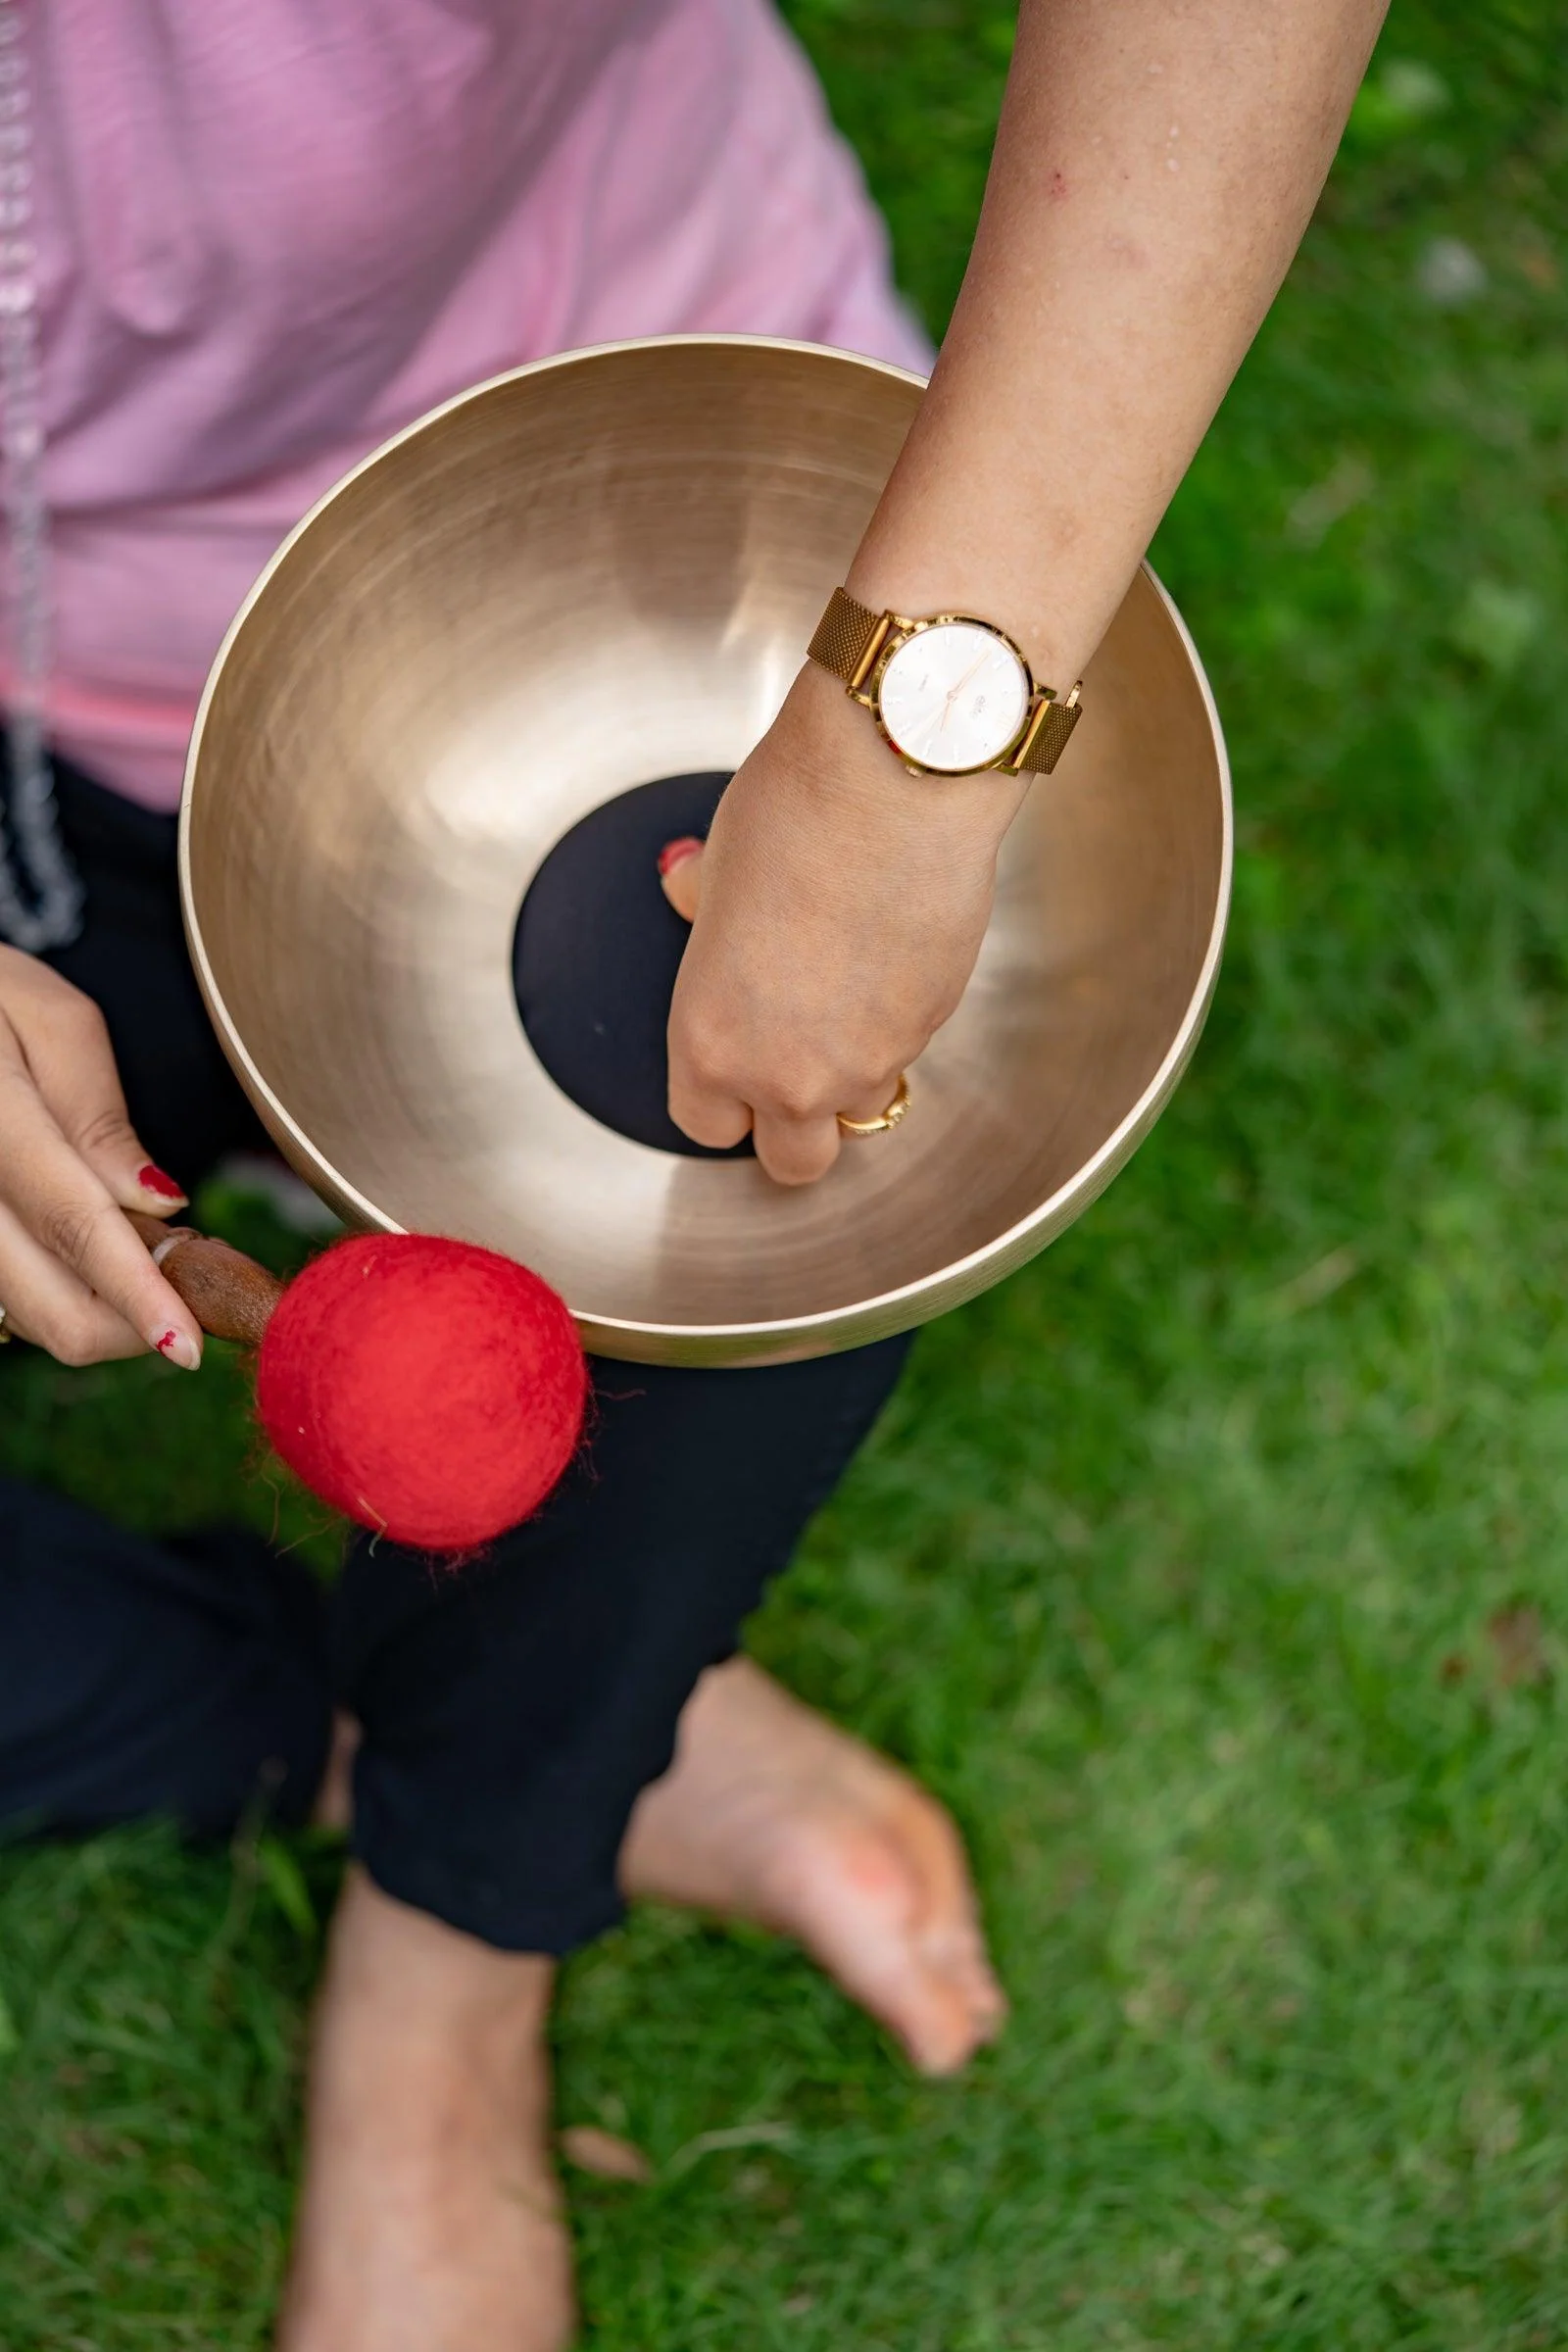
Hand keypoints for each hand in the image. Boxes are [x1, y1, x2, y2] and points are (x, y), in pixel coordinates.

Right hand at [0, 945, 203, 1365]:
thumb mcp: (50, 1019)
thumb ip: (99, 1116)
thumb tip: (158, 1204)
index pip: (71, 1224)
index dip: (137, 1295)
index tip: (190, 1347)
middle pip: (50, 1308)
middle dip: (135, 1322)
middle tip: (191, 1277)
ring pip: (33, 1319)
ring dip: (106, 1308)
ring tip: (142, 1241)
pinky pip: (12, 1300)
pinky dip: (67, 1292)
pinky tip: (96, 1245)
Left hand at [664, 661, 1022, 1183]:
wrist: (896, 781)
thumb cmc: (794, 812)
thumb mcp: (717, 866)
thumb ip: (701, 907)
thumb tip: (685, 889)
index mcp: (712, 1043)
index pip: (706, 1126)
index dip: (719, 1099)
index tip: (728, 1069)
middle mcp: (790, 1073)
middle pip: (793, 1163)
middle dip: (792, 1128)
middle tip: (792, 1066)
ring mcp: (871, 1058)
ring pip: (862, 1111)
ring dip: (853, 1077)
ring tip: (847, 1000)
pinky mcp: (933, 1025)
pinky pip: (909, 1051)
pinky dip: (896, 1024)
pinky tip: (888, 956)